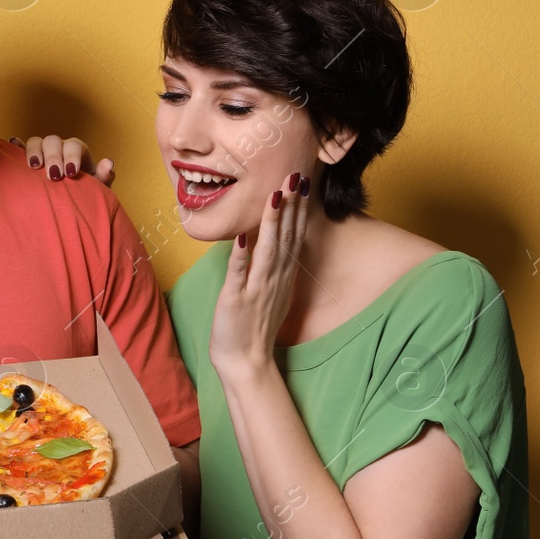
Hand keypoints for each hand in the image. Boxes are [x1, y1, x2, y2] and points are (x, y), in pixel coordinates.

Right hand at [11, 135, 114, 186]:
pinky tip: (12, 144)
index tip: (71, 173)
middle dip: (53, 156)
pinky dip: (16, 146)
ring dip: (34, 151)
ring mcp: (43, 153)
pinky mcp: (30, 161)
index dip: (72, 156)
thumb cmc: (86, 196)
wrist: (72, 207)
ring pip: (36, 142)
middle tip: (54, 176)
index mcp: (78, 153)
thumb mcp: (99, 189)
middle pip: (53, 141)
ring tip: (34, 166)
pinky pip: (20, 149)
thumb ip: (104, 177)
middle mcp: (60, 149)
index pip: (74, 146)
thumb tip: (108, 163)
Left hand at [208, 172, 309, 378]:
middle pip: (286, 237)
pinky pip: (239, 274)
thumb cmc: (254, 325)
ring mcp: (257, 289)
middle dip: (291, 207)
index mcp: (282, 276)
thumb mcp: (270, 291)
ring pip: (268, 251)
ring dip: (272, 224)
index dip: (299, 209)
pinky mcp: (236, 300)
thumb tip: (269, 238)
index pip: (294, 236)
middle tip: (296, 176)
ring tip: (275, 196)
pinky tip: (243, 237)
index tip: (303, 183)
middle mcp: (274, 279)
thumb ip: (272, 266)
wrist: (246, 361)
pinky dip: (241, 256)